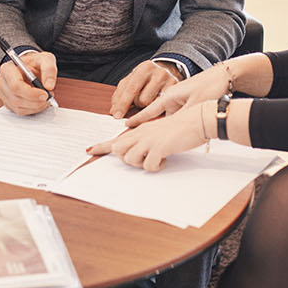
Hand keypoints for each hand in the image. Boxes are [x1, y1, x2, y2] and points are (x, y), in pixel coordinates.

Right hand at [0, 50, 56, 115]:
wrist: (31, 67)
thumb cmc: (35, 63)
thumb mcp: (46, 59)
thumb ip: (49, 70)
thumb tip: (49, 86)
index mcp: (7, 68)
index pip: (15, 85)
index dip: (31, 93)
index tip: (45, 94)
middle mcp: (2, 81)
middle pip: (16, 98)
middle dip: (35, 101)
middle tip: (49, 97)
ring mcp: (3, 93)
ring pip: (18, 107)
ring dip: (36, 106)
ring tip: (46, 98)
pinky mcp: (8, 102)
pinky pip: (20, 111)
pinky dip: (33, 109)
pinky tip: (40, 102)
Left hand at [88, 101, 210, 170]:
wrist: (198, 120)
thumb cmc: (182, 127)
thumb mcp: (160, 132)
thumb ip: (147, 140)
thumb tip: (137, 153)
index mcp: (141, 129)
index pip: (117, 139)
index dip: (101, 146)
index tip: (89, 151)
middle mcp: (142, 133)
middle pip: (118, 150)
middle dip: (126, 159)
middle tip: (143, 158)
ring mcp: (149, 139)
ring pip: (130, 159)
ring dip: (142, 164)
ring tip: (157, 158)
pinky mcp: (159, 147)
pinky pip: (149, 166)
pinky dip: (156, 167)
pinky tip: (165, 160)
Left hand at [109, 60, 181, 117]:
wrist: (168, 69)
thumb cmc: (146, 77)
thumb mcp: (131, 80)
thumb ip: (120, 94)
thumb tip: (114, 111)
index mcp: (144, 68)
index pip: (131, 89)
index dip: (122, 104)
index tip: (117, 116)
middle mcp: (159, 73)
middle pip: (142, 100)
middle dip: (138, 104)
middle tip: (140, 100)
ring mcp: (171, 82)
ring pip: (153, 105)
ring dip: (148, 106)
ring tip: (150, 99)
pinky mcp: (178, 93)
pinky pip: (164, 107)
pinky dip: (158, 108)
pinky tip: (158, 102)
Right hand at [127, 63, 232, 127]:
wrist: (226, 76)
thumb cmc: (211, 85)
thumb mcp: (195, 104)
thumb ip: (182, 117)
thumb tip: (169, 130)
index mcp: (170, 95)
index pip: (150, 109)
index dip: (138, 119)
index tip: (126, 125)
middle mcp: (173, 98)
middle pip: (156, 116)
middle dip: (147, 126)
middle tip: (136, 136)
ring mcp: (180, 101)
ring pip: (166, 118)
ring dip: (161, 127)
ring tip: (150, 137)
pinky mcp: (188, 104)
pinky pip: (175, 117)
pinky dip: (172, 124)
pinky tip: (171, 133)